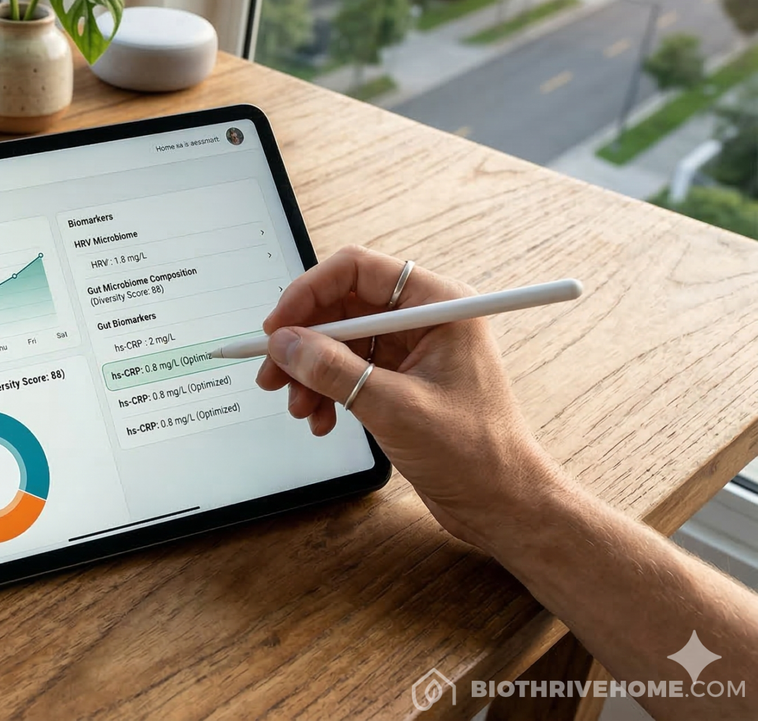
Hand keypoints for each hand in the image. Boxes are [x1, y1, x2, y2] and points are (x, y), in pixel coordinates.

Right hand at [255, 246, 570, 550]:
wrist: (500, 503)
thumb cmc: (475, 454)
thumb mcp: (394, 407)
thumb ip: (335, 370)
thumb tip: (286, 344)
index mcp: (438, 305)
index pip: (358, 270)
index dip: (310, 292)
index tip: (278, 326)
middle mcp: (424, 320)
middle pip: (343, 306)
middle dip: (304, 341)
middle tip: (273, 371)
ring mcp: (412, 350)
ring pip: (339, 341)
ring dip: (311, 373)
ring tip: (301, 408)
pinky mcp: (401, 380)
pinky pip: (348, 371)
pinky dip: (327, 392)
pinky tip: (322, 419)